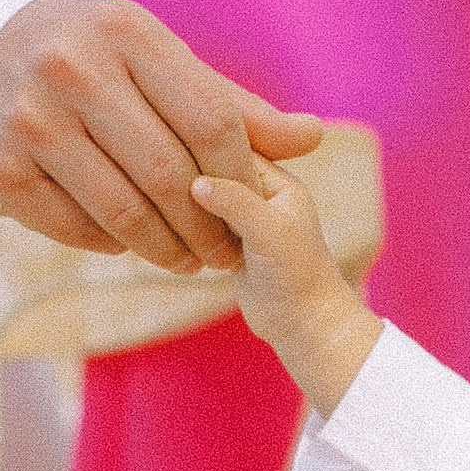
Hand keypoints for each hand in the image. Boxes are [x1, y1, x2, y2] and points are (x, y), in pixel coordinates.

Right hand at [0, 0, 321, 271]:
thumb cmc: (87, 56)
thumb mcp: (153, 59)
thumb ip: (231, 104)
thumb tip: (313, 138)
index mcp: (125, 32)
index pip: (212, 123)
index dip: (240, 179)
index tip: (248, 207)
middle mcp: (71, 70)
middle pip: (171, 178)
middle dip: (208, 230)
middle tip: (221, 254)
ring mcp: (28, 122)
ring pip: (126, 215)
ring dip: (168, 251)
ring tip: (185, 259)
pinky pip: (79, 231)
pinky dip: (112, 244)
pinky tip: (126, 240)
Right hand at [191, 163, 380, 415]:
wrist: (303, 326)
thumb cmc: (299, 279)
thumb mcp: (270, 234)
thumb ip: (237, 204)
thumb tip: (196, 183)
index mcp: (275, 176)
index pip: (228, 144)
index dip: (199, 147)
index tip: (172, 157)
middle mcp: (257, 189)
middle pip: (208, 166)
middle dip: (187, 177)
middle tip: (166, 193)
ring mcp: (239, 214)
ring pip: (197, 195)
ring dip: (182, 205)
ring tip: (173, 219)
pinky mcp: (223, 237)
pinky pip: (192, 220)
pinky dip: (181, 225)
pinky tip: (169, 232)